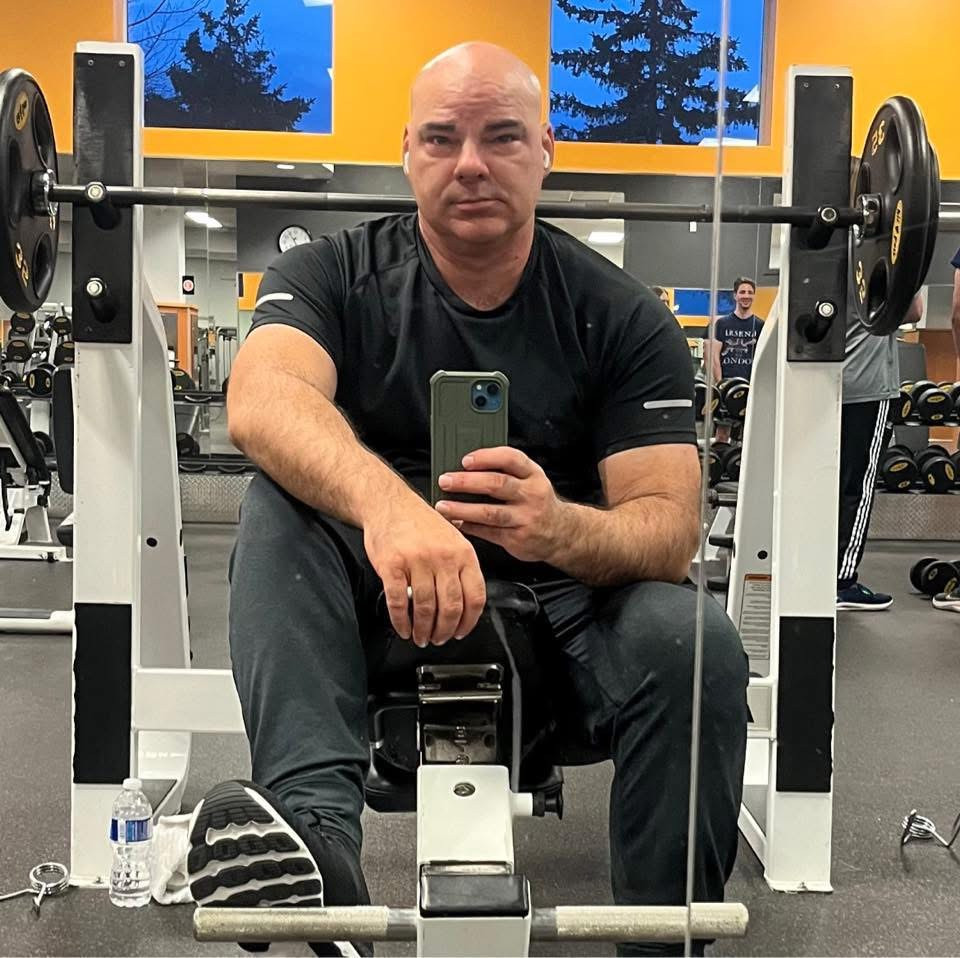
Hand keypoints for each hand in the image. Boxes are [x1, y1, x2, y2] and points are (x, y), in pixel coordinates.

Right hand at [363, 492, 485, 646]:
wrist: (389, 503)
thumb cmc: (419, 522)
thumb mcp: (453, 538)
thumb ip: (462, 566)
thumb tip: (468, 604)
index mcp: (463, 552)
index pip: (475, 596)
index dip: (469, 622)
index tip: (462, 632)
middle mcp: (443, 557)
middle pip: (451, 607)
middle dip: (445, 631)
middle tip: (439, 639)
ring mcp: (417, 561)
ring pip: (426, 608)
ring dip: (423, 630)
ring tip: (421, 636)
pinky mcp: (392, 566)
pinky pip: (399, 602)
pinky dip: (401, 621)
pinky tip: (403, 627)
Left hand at [434, 447, 566, 562]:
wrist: (562, 532)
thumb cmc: (536, 501)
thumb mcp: (530, 480)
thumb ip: (505, 471)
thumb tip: (465, 468)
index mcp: (533, 474)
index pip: (511, 459)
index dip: (486, 457)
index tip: (465, 460)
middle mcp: (531, 494)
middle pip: (497, 484)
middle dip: (467, 482)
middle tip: (445, 481)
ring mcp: (525, 518)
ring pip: (490, 512)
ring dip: (462, 509)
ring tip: (443, 506)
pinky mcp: (517, 538)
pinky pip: (488, 532)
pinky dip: (469, 527)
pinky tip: (456, 523)